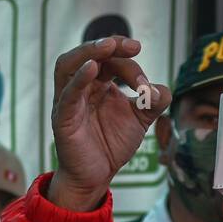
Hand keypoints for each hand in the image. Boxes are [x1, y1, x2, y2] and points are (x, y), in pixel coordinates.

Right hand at [47, 36, 171, 211]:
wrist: (96, 176)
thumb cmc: (112, 144)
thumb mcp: (140, 118)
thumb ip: (154, 101)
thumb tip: (160, 90)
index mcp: (98, 84)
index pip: (111, 60)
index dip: (130, 62)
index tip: (146, 78)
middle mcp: (81, 88)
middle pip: (88, 54)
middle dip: (110, 46)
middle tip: (133, 46)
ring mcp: (68, 101)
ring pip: (67, 65)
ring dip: (87, 51)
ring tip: (107, 46)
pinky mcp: (63, 118)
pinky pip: (67, 94)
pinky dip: (78, 78)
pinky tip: (91, 68)